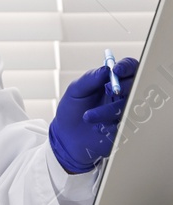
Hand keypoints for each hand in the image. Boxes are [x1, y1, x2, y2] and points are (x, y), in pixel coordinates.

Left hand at [49, 56, 137, 173]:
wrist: (66, 138)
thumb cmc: (71, 111)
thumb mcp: (75, 91)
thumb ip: (90, 79)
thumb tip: (106, 69)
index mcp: (113, 81)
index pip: (129, 68)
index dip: (127, 66)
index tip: (117, 70)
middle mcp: (124, 95)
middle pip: (137, 84)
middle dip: (125, 86)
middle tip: (111, 91)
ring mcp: (127, 111)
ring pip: (132, 106)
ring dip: (110, 110)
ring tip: (87, 116)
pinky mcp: (127, 128)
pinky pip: (129, 124)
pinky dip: (112, 125)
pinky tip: (98, 128)